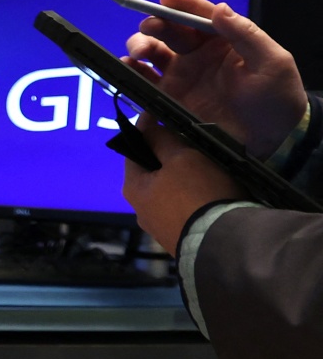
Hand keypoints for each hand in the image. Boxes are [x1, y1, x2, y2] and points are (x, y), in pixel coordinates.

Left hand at [121, 120, 244, 255]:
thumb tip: (147, 127)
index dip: (146, 132)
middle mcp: (141, 211)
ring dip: (183, 177)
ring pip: (169, 192)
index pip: (132, 152)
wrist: (225, 243)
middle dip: (167, 156)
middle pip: (152, 173)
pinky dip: (194, 196)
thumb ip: (162, 141)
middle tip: (189, 142)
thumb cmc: (198, 193)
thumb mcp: (181, 158)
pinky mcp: (182, 239)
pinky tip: (211, 190)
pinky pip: (185, 209)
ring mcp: (161, 229)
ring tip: (204, 165)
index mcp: (133, 189)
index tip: (159, 115)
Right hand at [122, 0, 305, 156]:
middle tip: (149, 28)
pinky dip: (131, 70)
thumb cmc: (277, 99)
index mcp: (225, 40)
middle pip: (171, 30)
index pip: (200, 16)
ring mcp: (182, 74)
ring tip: (138, 52)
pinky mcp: (170, 96)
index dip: (182, 5)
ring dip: (140, 45)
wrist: (270, 142)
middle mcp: (199, 54)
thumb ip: (246, 34)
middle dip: (155, 24)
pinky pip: (144, 79)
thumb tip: (219, 8)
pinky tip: (127, 68)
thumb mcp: (272, 63)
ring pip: (153, 51)